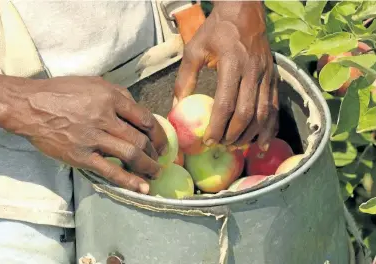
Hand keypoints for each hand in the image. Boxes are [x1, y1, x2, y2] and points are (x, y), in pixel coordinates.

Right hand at [4, 76, 167, 193]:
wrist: (29, 106)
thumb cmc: (60, 92)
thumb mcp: (92, 83)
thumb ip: (117, 94)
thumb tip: (137, 109)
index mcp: (110, 97)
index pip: (145, 118)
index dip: (159, 134)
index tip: (162, 142)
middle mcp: (104, 117)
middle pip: (140, 139)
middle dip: (155, 153)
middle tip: (159, 159)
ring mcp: (93, 138)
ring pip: (130, 155)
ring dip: (147, 167)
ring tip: (154, 173)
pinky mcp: (81, 156)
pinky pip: (110, 170)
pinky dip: (128, 180)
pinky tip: (141, 187)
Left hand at [174, 1, 277, 150]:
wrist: (245, 11)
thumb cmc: (216, 30)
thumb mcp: (195, 49)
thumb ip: (185, 78)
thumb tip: (176, 107)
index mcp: (232, 63)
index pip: (226, 103)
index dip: (217, 126)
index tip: (208, 141)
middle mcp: (253, 71)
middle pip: (246, 113)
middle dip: (233, 135)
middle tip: (220, 146)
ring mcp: (267, 75)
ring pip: (263, 113)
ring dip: (250, 134)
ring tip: (236, 146)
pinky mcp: (274, 78)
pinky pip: (275, 108)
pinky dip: (270, 128)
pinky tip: (263, 143)